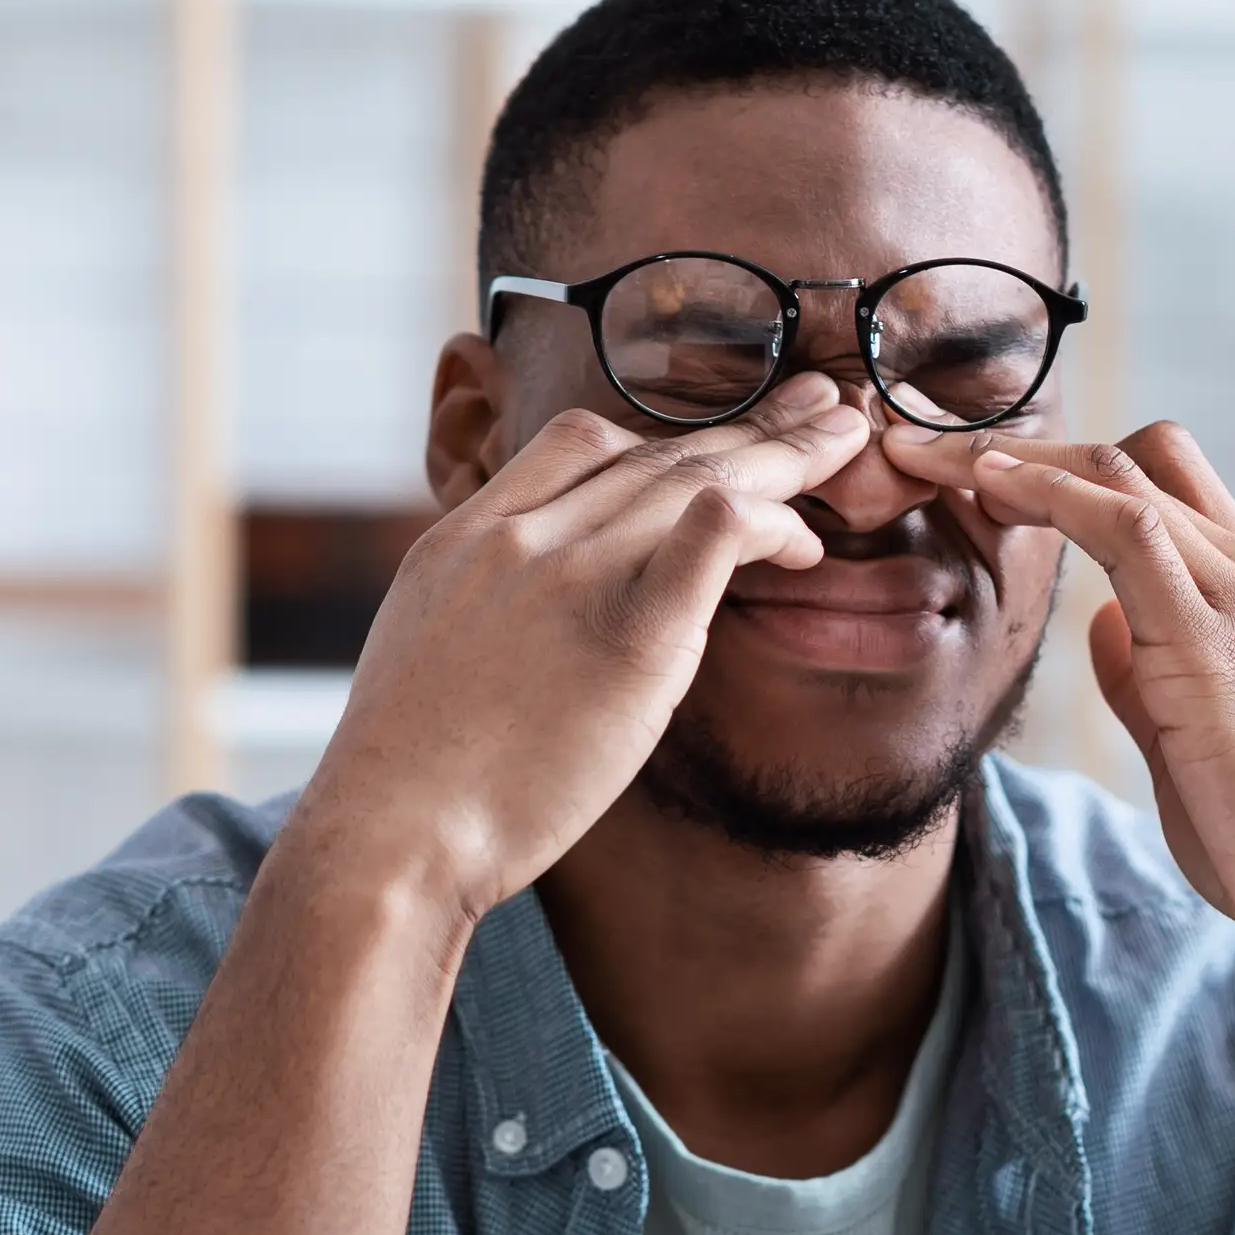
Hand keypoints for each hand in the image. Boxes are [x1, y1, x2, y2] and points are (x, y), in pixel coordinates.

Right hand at [290, 375, 858, 923]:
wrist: (391, 833)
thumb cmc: (407, 779)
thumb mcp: (427, 652)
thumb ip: (493, 610)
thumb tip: (543, 627)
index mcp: (469, 534)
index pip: (578, 440)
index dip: (662, 437)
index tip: (713, 447)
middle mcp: (522, 536)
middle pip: (655, 449)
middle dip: (748, 423)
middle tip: (820, 401)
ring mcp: (574, 576)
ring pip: (693, 478)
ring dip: (781, 457)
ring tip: (843, 443)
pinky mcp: (630, 636)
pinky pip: (711, 536)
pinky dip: (762, 520)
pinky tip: (803, 535)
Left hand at [884, 418, 1234, 975]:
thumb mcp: (1193, 738)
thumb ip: (1148, 672)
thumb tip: (1103, 622)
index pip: (1168, 489)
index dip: (1074, 471)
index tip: (988, 479)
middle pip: (1141, 459)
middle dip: (1032, 446)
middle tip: (935, 454)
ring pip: (1125, 476)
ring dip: (1021, 458)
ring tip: (934, 457)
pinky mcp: (1213, 636)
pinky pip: (1125, 528)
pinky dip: (1049, 494)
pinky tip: (988, 485)